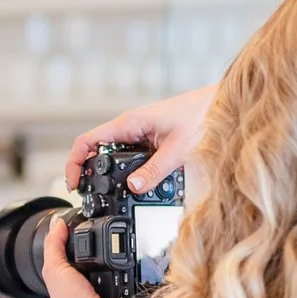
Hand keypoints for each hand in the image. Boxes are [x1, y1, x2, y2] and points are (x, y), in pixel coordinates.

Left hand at [44, 212, 136, 297]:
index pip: (86, 244)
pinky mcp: (135, 288)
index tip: (93, 214)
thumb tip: (58, 221)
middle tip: (110, 227)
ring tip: (122, 245)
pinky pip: (141, 269)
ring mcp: (119, 282)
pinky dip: (138, 264)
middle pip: (108, 247)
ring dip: (125, 250)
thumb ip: (53, 244)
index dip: (88, 231)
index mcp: (79, 272)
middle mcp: (100, 276)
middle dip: (109, 238)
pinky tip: (134, 259)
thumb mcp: (54, 269)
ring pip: (127, 255)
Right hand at [65, 81, 218, 195]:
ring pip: (116, 157)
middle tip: (94, 196)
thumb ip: (155, 170)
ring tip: (119, 195)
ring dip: (114, 175)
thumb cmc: (202, 114)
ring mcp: (140, 133)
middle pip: (98, 152)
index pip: (87, 141)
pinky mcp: (150, 139)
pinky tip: (141, 184)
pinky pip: (132, 157)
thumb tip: (133, 188)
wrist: (222, 102)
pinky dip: (132, 172)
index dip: (74, 163)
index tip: (75, 184)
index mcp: (129, 123)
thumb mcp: (178, 149)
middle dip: (92, 174)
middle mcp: (130, 126)